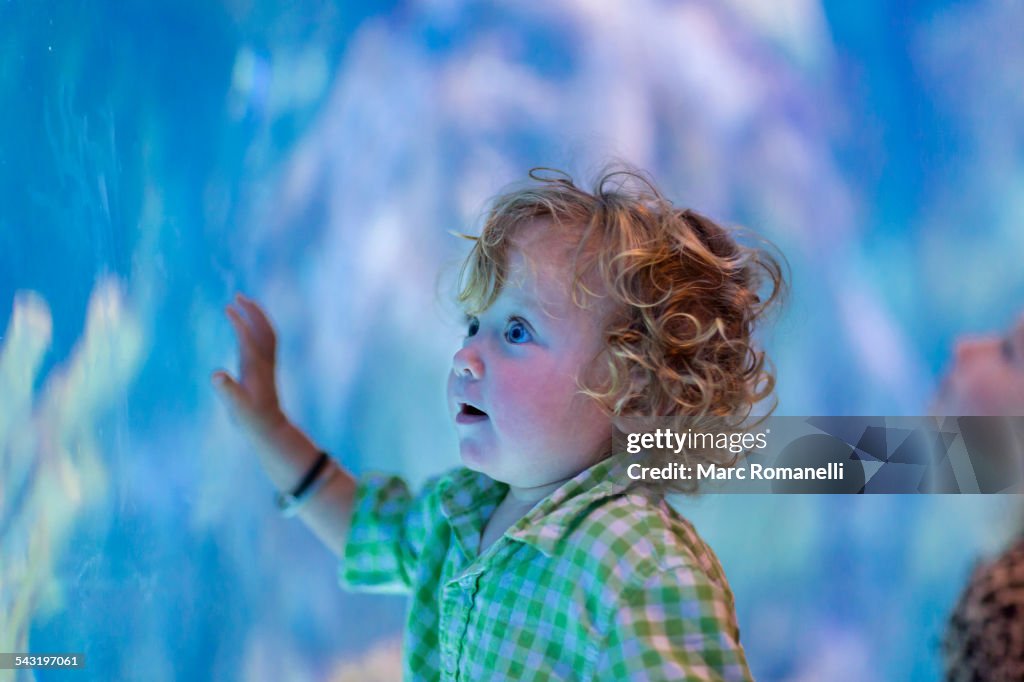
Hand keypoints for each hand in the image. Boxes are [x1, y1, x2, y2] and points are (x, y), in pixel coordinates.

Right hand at [211, 293, 286, 437]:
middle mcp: (265, 361)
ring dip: (257, 316)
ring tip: (243, 302)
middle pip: (264, 329)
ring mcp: (267, 363)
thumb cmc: (251, 418)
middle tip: (238, 295)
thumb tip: (217, 375)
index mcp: (256, 367)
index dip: (240, 323)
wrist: (269, 427)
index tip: (228, 308)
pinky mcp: (266, 367)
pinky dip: (259, 327)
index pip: (248, 338)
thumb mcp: (236, 406)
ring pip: (268, 332)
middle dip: (253, 311)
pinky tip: (248, 324)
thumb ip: (227, 389)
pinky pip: (266, 340)